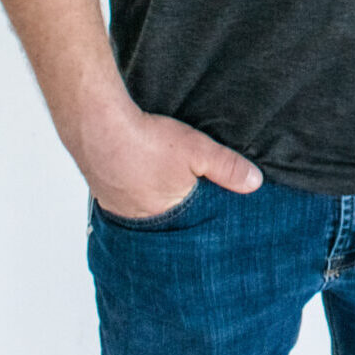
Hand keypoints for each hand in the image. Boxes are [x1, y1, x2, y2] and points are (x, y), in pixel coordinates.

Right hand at [78, 104, 260, 217]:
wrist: (99, 127)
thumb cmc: (148, 141)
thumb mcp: (198, 151)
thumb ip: (227, 168)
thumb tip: (255, 183)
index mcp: (165, 218)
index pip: (189, 227)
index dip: (200, 218)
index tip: (209, 214)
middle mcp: (138, 221)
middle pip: (166, 220)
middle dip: (177, 211)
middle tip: (185, 196)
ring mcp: (118, 208)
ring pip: (144, 209)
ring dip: (154, 199)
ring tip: (163, 185)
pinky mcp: (104, 193)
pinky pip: (124, 198)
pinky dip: (134, 190)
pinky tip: (139, 176)